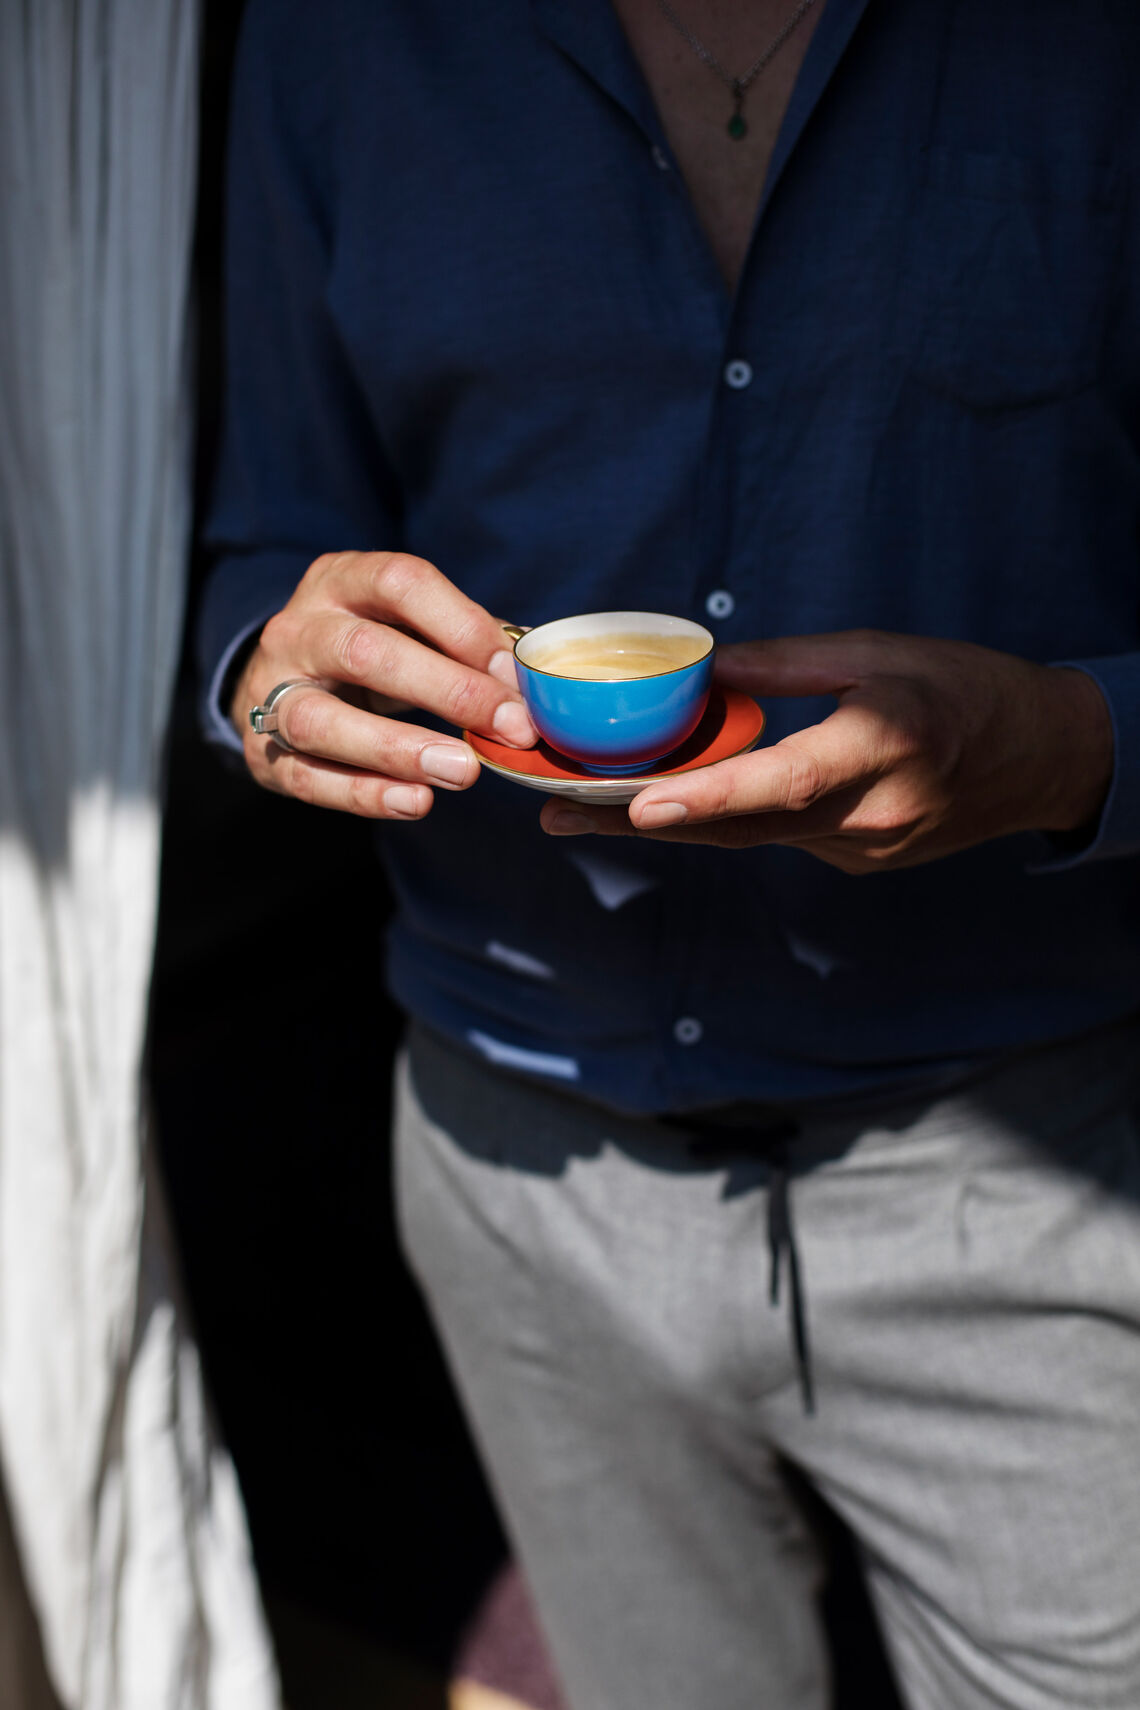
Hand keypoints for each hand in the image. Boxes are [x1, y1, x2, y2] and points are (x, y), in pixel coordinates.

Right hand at [232, 551, 536, 817]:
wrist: (274, 680)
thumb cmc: (366, 650)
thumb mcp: (405, 625)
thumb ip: (463, 641)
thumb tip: (532, 676)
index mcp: (341, 580)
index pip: (400, 583)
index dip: (462, 625)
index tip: (513, 674)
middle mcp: (298, 628)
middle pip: (365, 651)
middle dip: (447, 690)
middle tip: (509, 728)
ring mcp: (270, 690)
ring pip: (322, 719)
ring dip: (398, 748)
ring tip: (462, 771)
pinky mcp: (263, 751)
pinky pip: (309, 776)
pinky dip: (364, 794)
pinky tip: (416, 802)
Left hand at [539, 630, 1113, 872]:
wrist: (1041, 758)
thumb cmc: (964, 688)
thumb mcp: (879, 651)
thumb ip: (787, 664)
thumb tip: (704, 671)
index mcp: (880, 747)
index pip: (780, 784)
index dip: (706, 797)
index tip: (636, 807)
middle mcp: (868, 813)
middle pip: (740, 827)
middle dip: (641, 821)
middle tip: (556, 811)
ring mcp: (864, 850)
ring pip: (752, 838)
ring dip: (675, 822)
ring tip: (587, 805)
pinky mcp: (859, 863)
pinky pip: (780, 841)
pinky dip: (729, 820)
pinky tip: (677, 802)